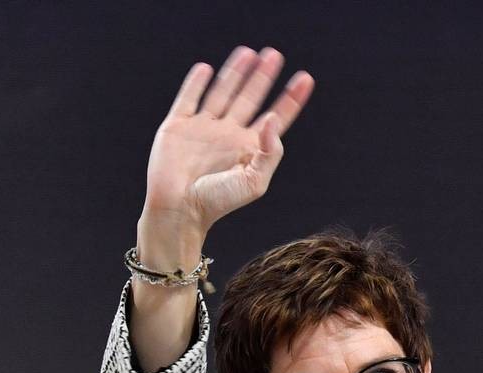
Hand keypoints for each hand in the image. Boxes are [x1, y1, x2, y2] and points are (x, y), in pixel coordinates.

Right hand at [140, 46, 314, 237]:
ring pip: (223, 92)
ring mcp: (202, 128)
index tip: (305, 79)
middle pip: (250, 98)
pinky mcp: (177, 126)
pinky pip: (189, 98)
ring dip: (235, 72)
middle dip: (263, 77)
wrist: (178, 209)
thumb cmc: (217, 203)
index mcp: (248, 148)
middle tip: (274, 55)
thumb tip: (272, 119)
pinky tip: (207, 69)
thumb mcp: (253, 182)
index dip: (291, 99)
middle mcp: (227, 135)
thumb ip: (269, 152)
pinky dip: (196, 83)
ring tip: (249, 53)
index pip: (276, 117)